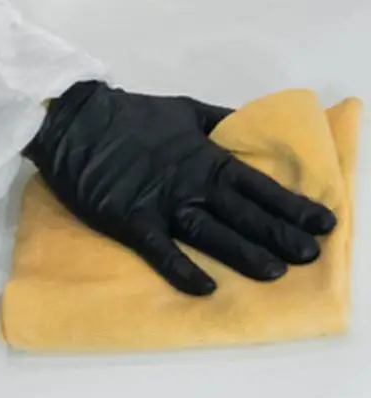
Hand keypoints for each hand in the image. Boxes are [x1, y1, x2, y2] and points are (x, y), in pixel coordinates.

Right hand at [24, 81, 336, 295]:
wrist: (75, 120)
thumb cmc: (129, 114)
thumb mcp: (182, 108)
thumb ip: (218, 121)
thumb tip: (250, 129)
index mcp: (203, 156)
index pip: (257, 184)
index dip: (292, 204)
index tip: (323, 223)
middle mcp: (190, 182)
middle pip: (242, 213)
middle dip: (279, 234)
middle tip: (311, 256)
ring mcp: (161, 202)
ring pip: (210, 233)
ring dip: (243, 253)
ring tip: (274, 272)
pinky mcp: (130, 219)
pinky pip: (160, 249)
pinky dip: (181, 269)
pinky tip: (205, 288)